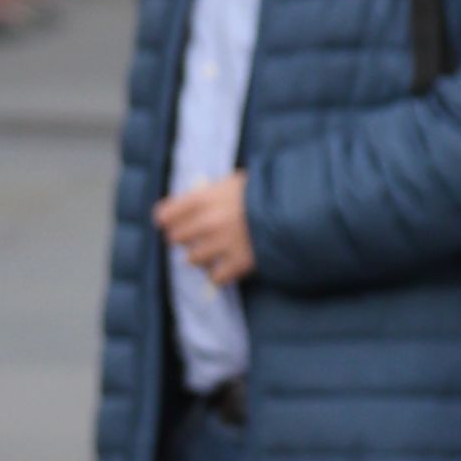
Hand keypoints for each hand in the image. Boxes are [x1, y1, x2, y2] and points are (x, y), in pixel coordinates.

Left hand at [155, 170, 252, 286]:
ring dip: (200, 257)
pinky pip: (216, 277)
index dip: (166, 220)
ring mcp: (223, 243)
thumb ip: (208, 195)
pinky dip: (219, 274)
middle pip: (175, 238)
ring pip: (193, 259)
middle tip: (195, 238)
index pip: (165, 214)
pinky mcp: (240, 263)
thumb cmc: (263, 192)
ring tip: (212, 253)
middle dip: (185, 238)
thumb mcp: (233, 183)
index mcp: (204, 197)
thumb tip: (187, 205)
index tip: (168, 223)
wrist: (295, 209)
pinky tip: (226, 267)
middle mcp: (208, 221)